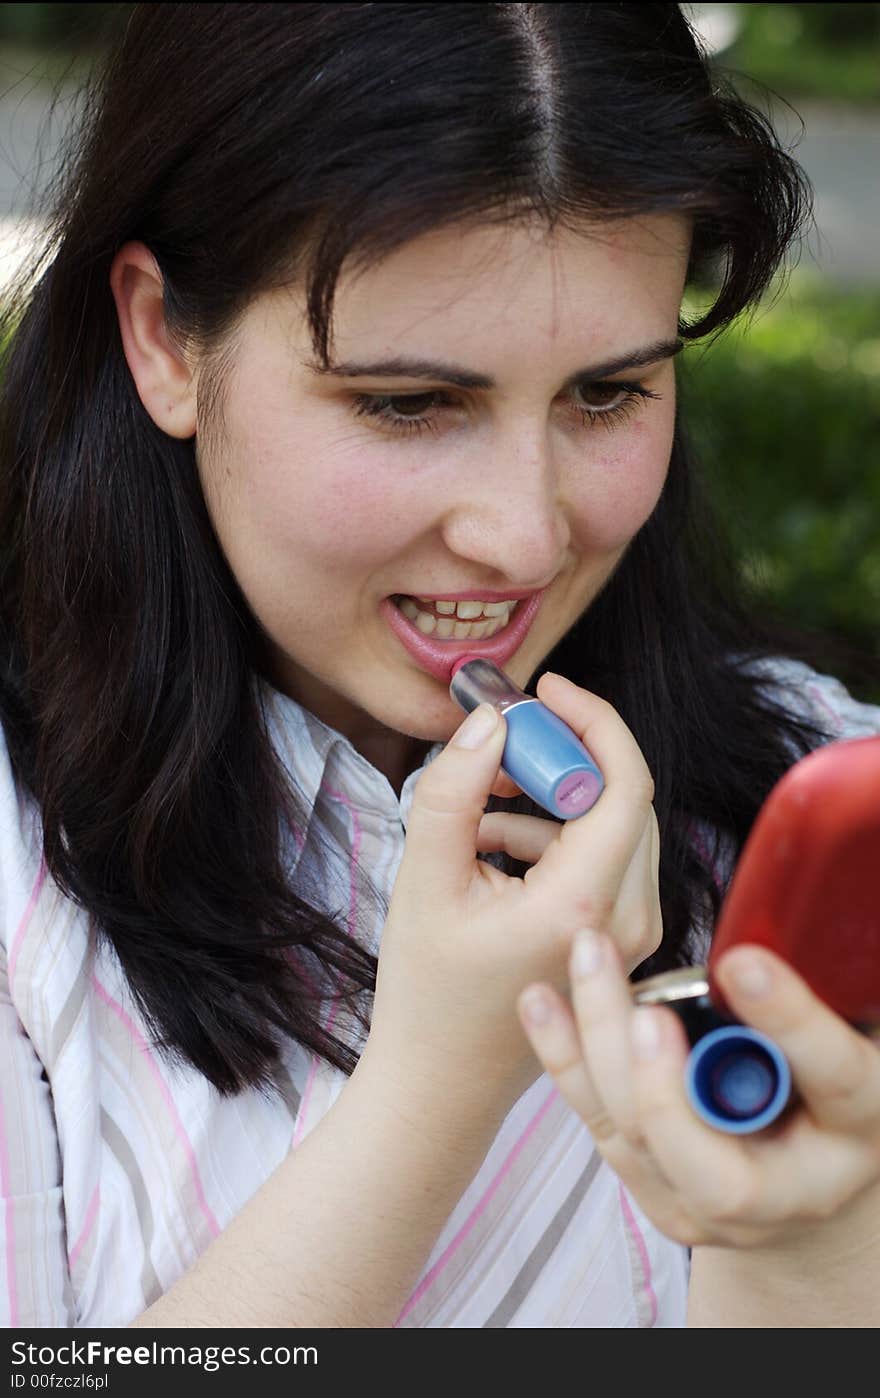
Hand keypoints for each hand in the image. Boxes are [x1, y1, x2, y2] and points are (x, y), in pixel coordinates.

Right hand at [363, 672, 661, 1119]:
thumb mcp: (424, 881)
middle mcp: (627, 921)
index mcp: (583, 905)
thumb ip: (454, 792)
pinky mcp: (618, 944)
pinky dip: (554, 839)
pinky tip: (493, 850)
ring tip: (480, 813)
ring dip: (552, 802)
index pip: (625, 782)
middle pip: (622, 799)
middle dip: (563, 758)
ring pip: (613, 829)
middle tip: (499, 748)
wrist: (441, 1086)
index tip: (543, 690)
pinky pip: (602, 862)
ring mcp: (631, 938)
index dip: (592, 720)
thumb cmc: (428, 994)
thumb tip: (488, 721)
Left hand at [517, 932, 879, 1252]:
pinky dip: (566, 1058)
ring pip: (640, 1141)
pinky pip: (601, 1123)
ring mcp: (708, 1205)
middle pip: (711, 1165)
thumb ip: (824, 986)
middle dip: (665, 1088)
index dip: (789, 1023)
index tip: (742, 963)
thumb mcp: (852, 1028)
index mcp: (859, 1126)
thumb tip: (791, 907)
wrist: (811, 1168)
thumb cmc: (833, 1076)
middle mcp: (786, 1190)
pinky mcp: (654, 1191)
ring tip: (586, 961)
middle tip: (645, 1012)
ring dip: (600, 1049)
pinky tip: (540, 1001)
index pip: (833, 1079)